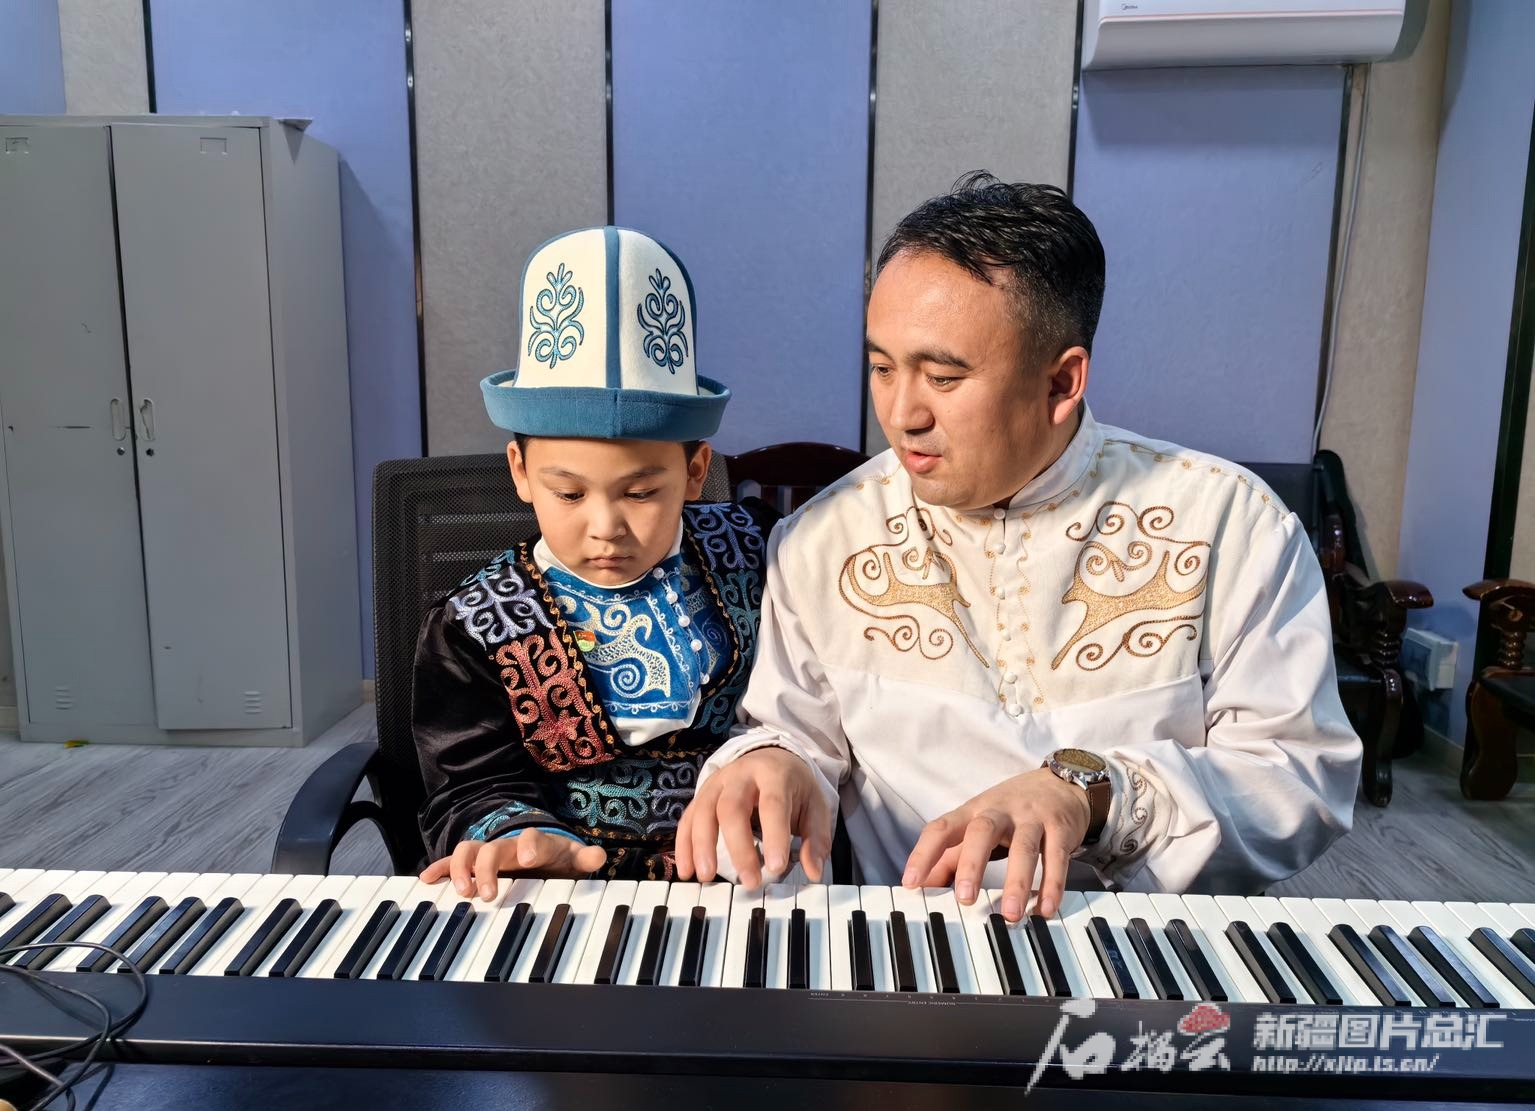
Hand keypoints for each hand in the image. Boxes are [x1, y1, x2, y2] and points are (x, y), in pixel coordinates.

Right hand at [420, 831, 606, 899]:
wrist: (540, 854)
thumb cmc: (555, 859)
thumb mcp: (573, 860)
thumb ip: (586, 858)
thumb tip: (599, 855)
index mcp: (536, 843)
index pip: (532, 837)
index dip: (530, 844)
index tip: (527, 858)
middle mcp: (508, 846)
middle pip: (493, 848)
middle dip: (488, 868)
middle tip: (489, 894)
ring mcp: (488, 854)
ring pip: (468, 851)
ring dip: (461, 869)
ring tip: (462, 892)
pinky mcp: (473, 866)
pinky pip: (451, 862)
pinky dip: (439, 868)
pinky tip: (426, 880)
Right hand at [675, 747, 831, 887]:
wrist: (771, 756)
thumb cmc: (792, 786)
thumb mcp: (815, 805)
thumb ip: (816, 838)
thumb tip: (813, 871)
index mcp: (774, 775)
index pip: (772, 803)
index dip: (774, 835)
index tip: (777, 867)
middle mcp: (741, 775)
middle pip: (732, 807)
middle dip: (738, 846)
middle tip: (749, 881)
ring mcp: (717, 783)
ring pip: (703, 811)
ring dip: (702, 845)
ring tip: (707, 876)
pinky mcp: (701, 794)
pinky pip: (688, 819)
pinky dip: (684, 845)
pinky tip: (687, 871)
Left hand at [901, 768, 1091, 921]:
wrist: (1060, 783)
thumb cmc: (1010, 811)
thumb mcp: (976, 825)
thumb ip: (949, 857)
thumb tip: (921, 887)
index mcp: (973, 812)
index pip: (942, 828)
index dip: (924, 854)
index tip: (911, 883)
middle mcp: (1000, 812)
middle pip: (982, 832)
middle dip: (972, 864)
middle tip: (965, 899)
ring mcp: (1032, 818)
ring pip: (1024, 847)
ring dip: (1017, 882)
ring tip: (1011, 914)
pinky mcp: (1060, 828)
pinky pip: (1056, 857)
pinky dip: (1052, 884)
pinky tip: (1046, 908)